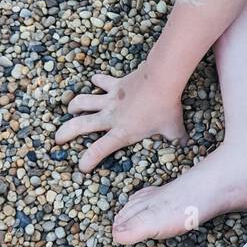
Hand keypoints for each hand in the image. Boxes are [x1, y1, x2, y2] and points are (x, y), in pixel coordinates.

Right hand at [55, 62, 186, 172]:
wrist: (161, 80)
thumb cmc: (166, 108)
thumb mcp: (174, 130)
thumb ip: (178, 141)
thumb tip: (189, 148)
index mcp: (122, 132)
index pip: (100, 150)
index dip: (88, 160)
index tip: (81, 167)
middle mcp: (110, 117)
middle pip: (81, 126)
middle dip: (66, 133)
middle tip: (57, 139)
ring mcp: (110, 99)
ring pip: (84, 102)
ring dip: (75, 105)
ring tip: (70, 109)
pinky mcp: (115, 84)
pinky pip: (102, 81)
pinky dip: (97, 80)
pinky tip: (94, 79)